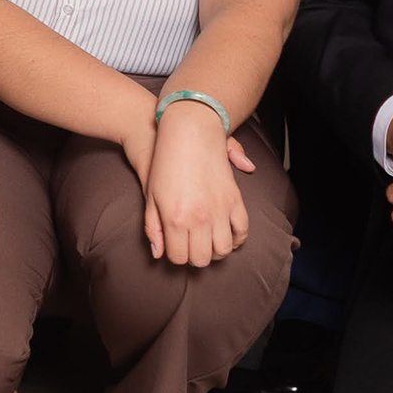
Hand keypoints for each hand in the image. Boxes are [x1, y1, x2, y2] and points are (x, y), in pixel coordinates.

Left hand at [139, 102, 252, 266]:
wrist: (187, 133)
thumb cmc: (162, 163)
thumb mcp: (150, 195)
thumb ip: (153, 227)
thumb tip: (159, 254)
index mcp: (175, 218)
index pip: (179, 257)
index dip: (176, 256)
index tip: (175, 248)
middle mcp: (199, 218)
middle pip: (202, 259)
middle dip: (195, 258)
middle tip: (191, 248)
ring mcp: (219, 209)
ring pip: (223, 249)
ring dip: (216, 251)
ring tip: (208, 243)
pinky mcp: (234, 199)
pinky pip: (242, 230)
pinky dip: (236, 238)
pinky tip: (226, 235)